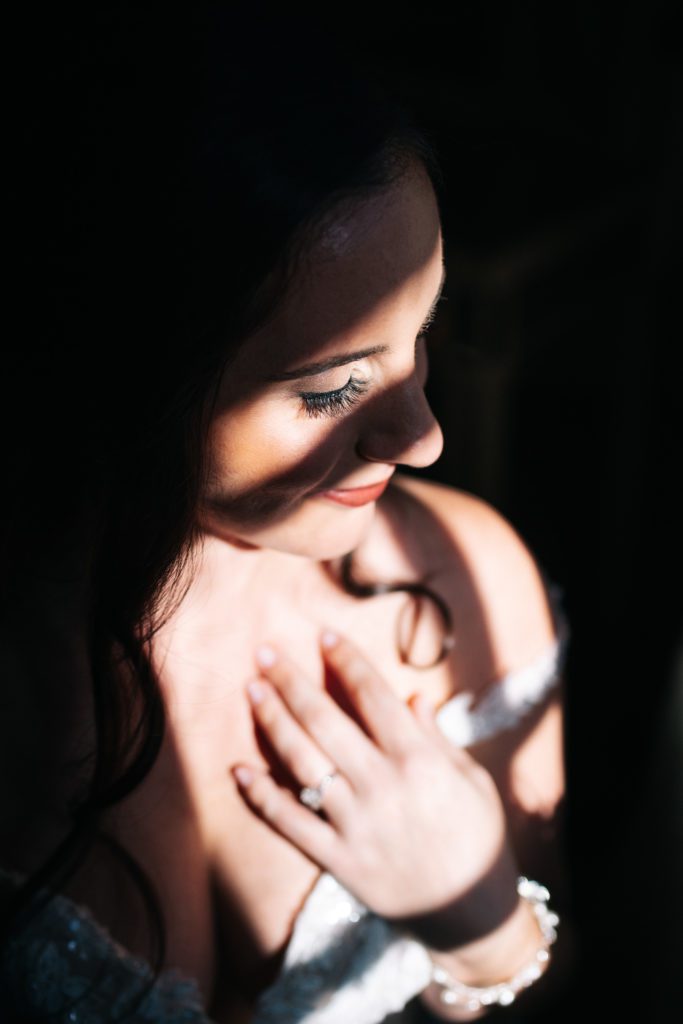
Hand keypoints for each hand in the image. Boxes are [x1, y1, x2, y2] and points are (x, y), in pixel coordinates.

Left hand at [232, 631, 520, 933]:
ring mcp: (356, 825)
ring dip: (273, 723)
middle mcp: (384, 786)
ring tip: (252, 691)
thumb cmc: (478, 836)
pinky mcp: (338, 860)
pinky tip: (240, 769)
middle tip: (264, 653)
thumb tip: (411, 696)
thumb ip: (436, 737)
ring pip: (303, 763)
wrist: (471, 913)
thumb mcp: (471, 778)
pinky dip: (262, 797)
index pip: (374, 695)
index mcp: (421, 760)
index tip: (323, 635)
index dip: (346, 661)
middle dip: (293, 682)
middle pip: (326, 721)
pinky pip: (291, 823)